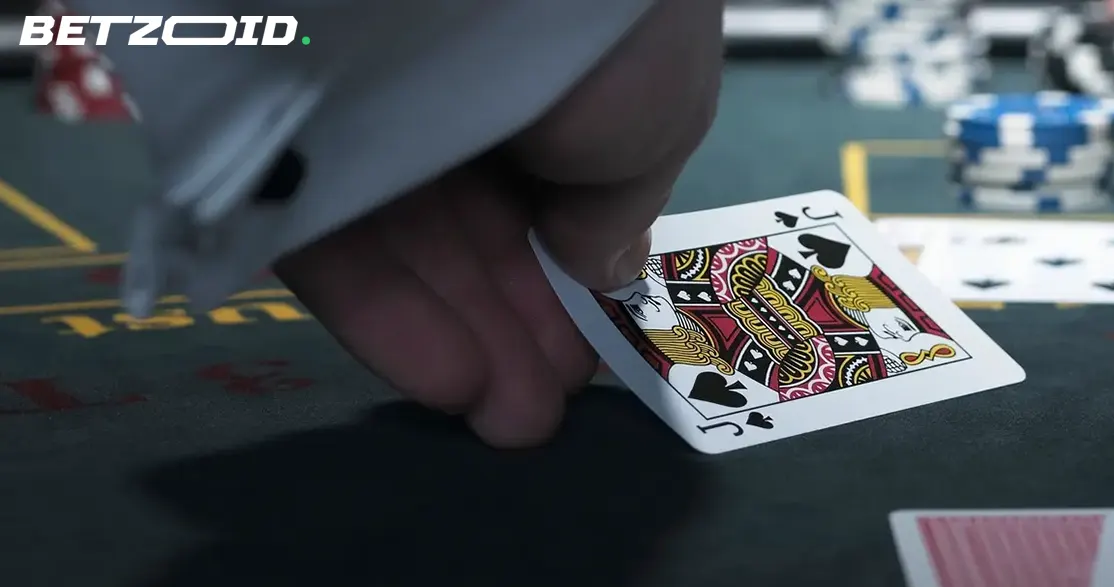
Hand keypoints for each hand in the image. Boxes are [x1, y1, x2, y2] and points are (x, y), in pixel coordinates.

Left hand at [273, 0, 722, 447]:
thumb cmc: (612, 35)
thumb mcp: (654, 130)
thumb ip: (619, 215)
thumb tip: (600, 274)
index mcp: (556, 77)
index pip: (549, 193)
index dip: (566, 285)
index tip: (586, 357)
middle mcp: (460, 87)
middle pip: (475, 233)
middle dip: (513, 332)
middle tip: (537, 415)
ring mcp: (374, 112)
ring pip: (405, 248)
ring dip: (457, 339)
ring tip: (504, 419)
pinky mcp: (290, 137)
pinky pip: (331, 238)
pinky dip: (383, 314)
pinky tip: (443, 378)